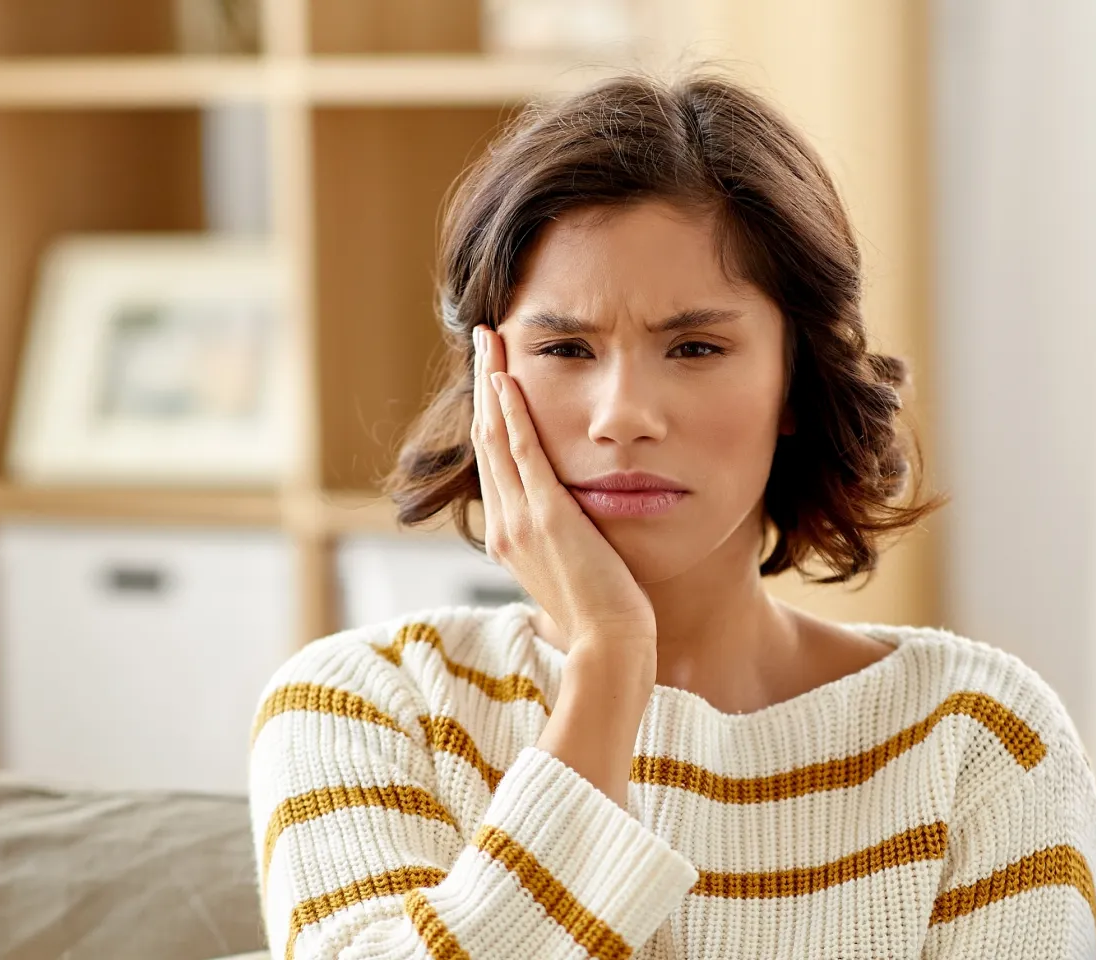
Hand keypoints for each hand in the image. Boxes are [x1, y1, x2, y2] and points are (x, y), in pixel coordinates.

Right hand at [471, 325, 656, 659]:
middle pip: (485, 439)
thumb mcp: (573, 569)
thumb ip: (563, 540)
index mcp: (509, 536)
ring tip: (492, 340)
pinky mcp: (548, 518)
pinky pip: (524, 456)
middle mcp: (504, 524)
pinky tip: (509, 380)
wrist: (611, 647)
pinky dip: (513, 416)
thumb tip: (572, 523)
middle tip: (486, 337)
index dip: (490, 412)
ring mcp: (521, 521)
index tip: (494, 373)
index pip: (493, 460)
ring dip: (492, 384)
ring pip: (496, 438)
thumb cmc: (604, 616)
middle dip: (484, 383)